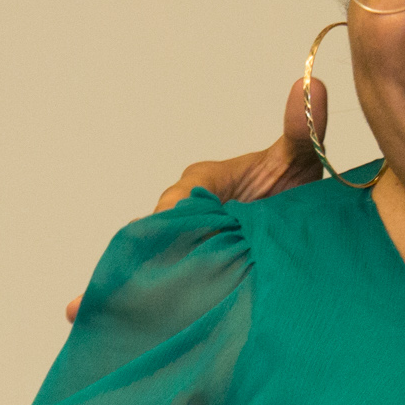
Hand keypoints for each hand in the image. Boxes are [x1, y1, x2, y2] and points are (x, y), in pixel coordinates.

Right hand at [65, 81, 330, 321]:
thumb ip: (302, 129)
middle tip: (132, 286)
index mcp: (202, 183)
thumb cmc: (292, 185)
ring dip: (135, 284)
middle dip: (145, 259)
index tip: (170, 237)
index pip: (180, 200)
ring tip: (96, 309)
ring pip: (153, 262)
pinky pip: (157, 282)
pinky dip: (135, 300)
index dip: (174, 220)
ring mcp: (183, 243)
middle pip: (160, 237)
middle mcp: (184, 212)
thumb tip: (310, 85)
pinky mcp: (188, 270)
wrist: (303, 227)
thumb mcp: (299, 158)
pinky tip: (95, 320)